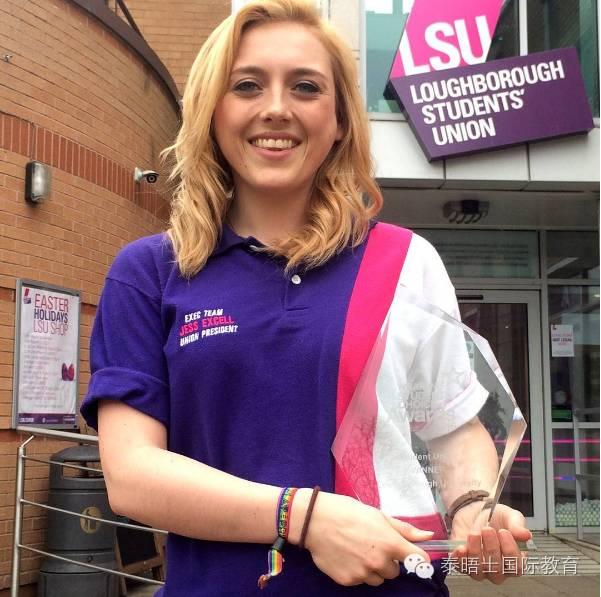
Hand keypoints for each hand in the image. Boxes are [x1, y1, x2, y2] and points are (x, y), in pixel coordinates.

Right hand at [299, 491, 434, 586]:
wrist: (315, 520)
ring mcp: (363, 573)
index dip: (417, 557)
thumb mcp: (377, 515)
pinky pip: (361, 580)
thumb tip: (428, 536)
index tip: (412, 555)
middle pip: (395, 572)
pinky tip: (347, 556)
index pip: (418, 559)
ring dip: (373, 568)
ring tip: (358, 550)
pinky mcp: (349, 581)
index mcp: (389, 542)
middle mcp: (379, 561)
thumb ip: (404, 528)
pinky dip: (357, 571)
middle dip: (388, 560)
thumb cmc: (347, 512)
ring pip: (378, 579)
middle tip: (373, 544)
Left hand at [450, 503, 531, 583]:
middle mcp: (497, 569)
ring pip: (478, 571)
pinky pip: (461, 567)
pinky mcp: (462, 561)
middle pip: (496, 571)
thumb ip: (517, 525)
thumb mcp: (509, 516)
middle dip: (491, 549)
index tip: (504, 532)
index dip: (510, 551)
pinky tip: (461, 548)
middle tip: (487, 529)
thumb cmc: (495, 516)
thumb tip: (526, 535)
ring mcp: (479, 568)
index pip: (516, 567)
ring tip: (474, 533)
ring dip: (475, 552)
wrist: (474, 509)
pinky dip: (460, 559)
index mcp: (513, 560)